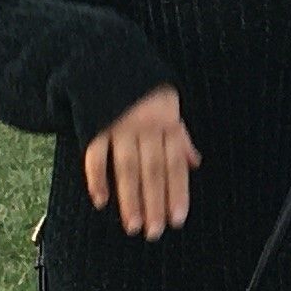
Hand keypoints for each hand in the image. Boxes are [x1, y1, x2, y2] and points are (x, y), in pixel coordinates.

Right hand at [84, 87, 199, 239]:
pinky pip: (95, 155)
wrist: (110, 57)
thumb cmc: (146, 89)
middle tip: (154, 232)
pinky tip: (101, 200)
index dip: (177, 193)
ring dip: (130, 198)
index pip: (175, 165)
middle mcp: (146, 128)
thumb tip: (195, 163)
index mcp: (167, 124)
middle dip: (155, 203)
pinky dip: (96, 178)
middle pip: (152, 171)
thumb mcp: (170, 106)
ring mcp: (119, 126)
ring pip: (126, 168)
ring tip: (133, 226)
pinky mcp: (94, 124)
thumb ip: (180, 137)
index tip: (177, 220)